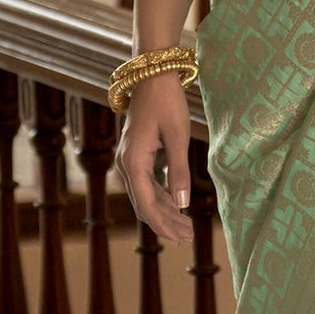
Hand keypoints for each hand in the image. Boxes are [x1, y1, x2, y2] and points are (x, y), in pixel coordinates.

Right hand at [114, 69, 192, 244]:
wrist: (152, 75)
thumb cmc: (167, 102)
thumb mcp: (178, 136)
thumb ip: (179, 171)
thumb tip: (183, 205)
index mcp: (133, 162)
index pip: (146, 204)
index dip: (163, 225)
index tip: (180, 237)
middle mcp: (126, 164)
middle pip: (144, 204)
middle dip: (165, 223)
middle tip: (188, 237)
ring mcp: (129, 160)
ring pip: (145, 196)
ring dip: (164, 212)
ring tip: (185, 227)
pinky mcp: (136, 155)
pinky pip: (147, 184)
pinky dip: (161, 196)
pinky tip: (176, 205)